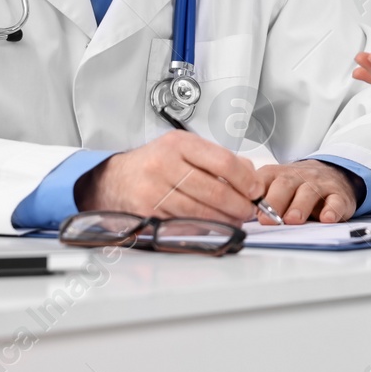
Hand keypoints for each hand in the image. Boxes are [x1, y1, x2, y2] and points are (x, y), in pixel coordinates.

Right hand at [74, 131, 260, 224]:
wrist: (115, 180)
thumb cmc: (154, 164)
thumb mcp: (184, 149)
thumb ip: (217, 159)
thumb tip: (250, 175)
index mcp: (179, 144)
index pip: (222, 162)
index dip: (245, 180)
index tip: (255, 190)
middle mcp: (165, 164)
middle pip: (214, 190)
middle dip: (238, 204)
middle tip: (248, 210)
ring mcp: (154, 189)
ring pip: (201, 210)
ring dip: (225, 219)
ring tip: (235, 220)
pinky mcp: (148, 212)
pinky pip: (185, 223)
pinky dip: (204, 227)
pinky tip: (213, 225)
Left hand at [255, 160, 360, 223]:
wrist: (331, 172)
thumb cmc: (296, 186)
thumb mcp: (274, 186)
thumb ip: (257, 200)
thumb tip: (236, 218)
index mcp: (276, 175)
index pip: (262, 181)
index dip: (253, 195)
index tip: (246, 209)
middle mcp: (297, 177)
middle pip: (284, 185)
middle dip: (274, 202)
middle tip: (267, 219)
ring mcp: (318, 184)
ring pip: (309, 192)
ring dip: (300, 206)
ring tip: (293, 219)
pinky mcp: (338, 194)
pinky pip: (336, 201)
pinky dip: (332, 210)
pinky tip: (327, 218)